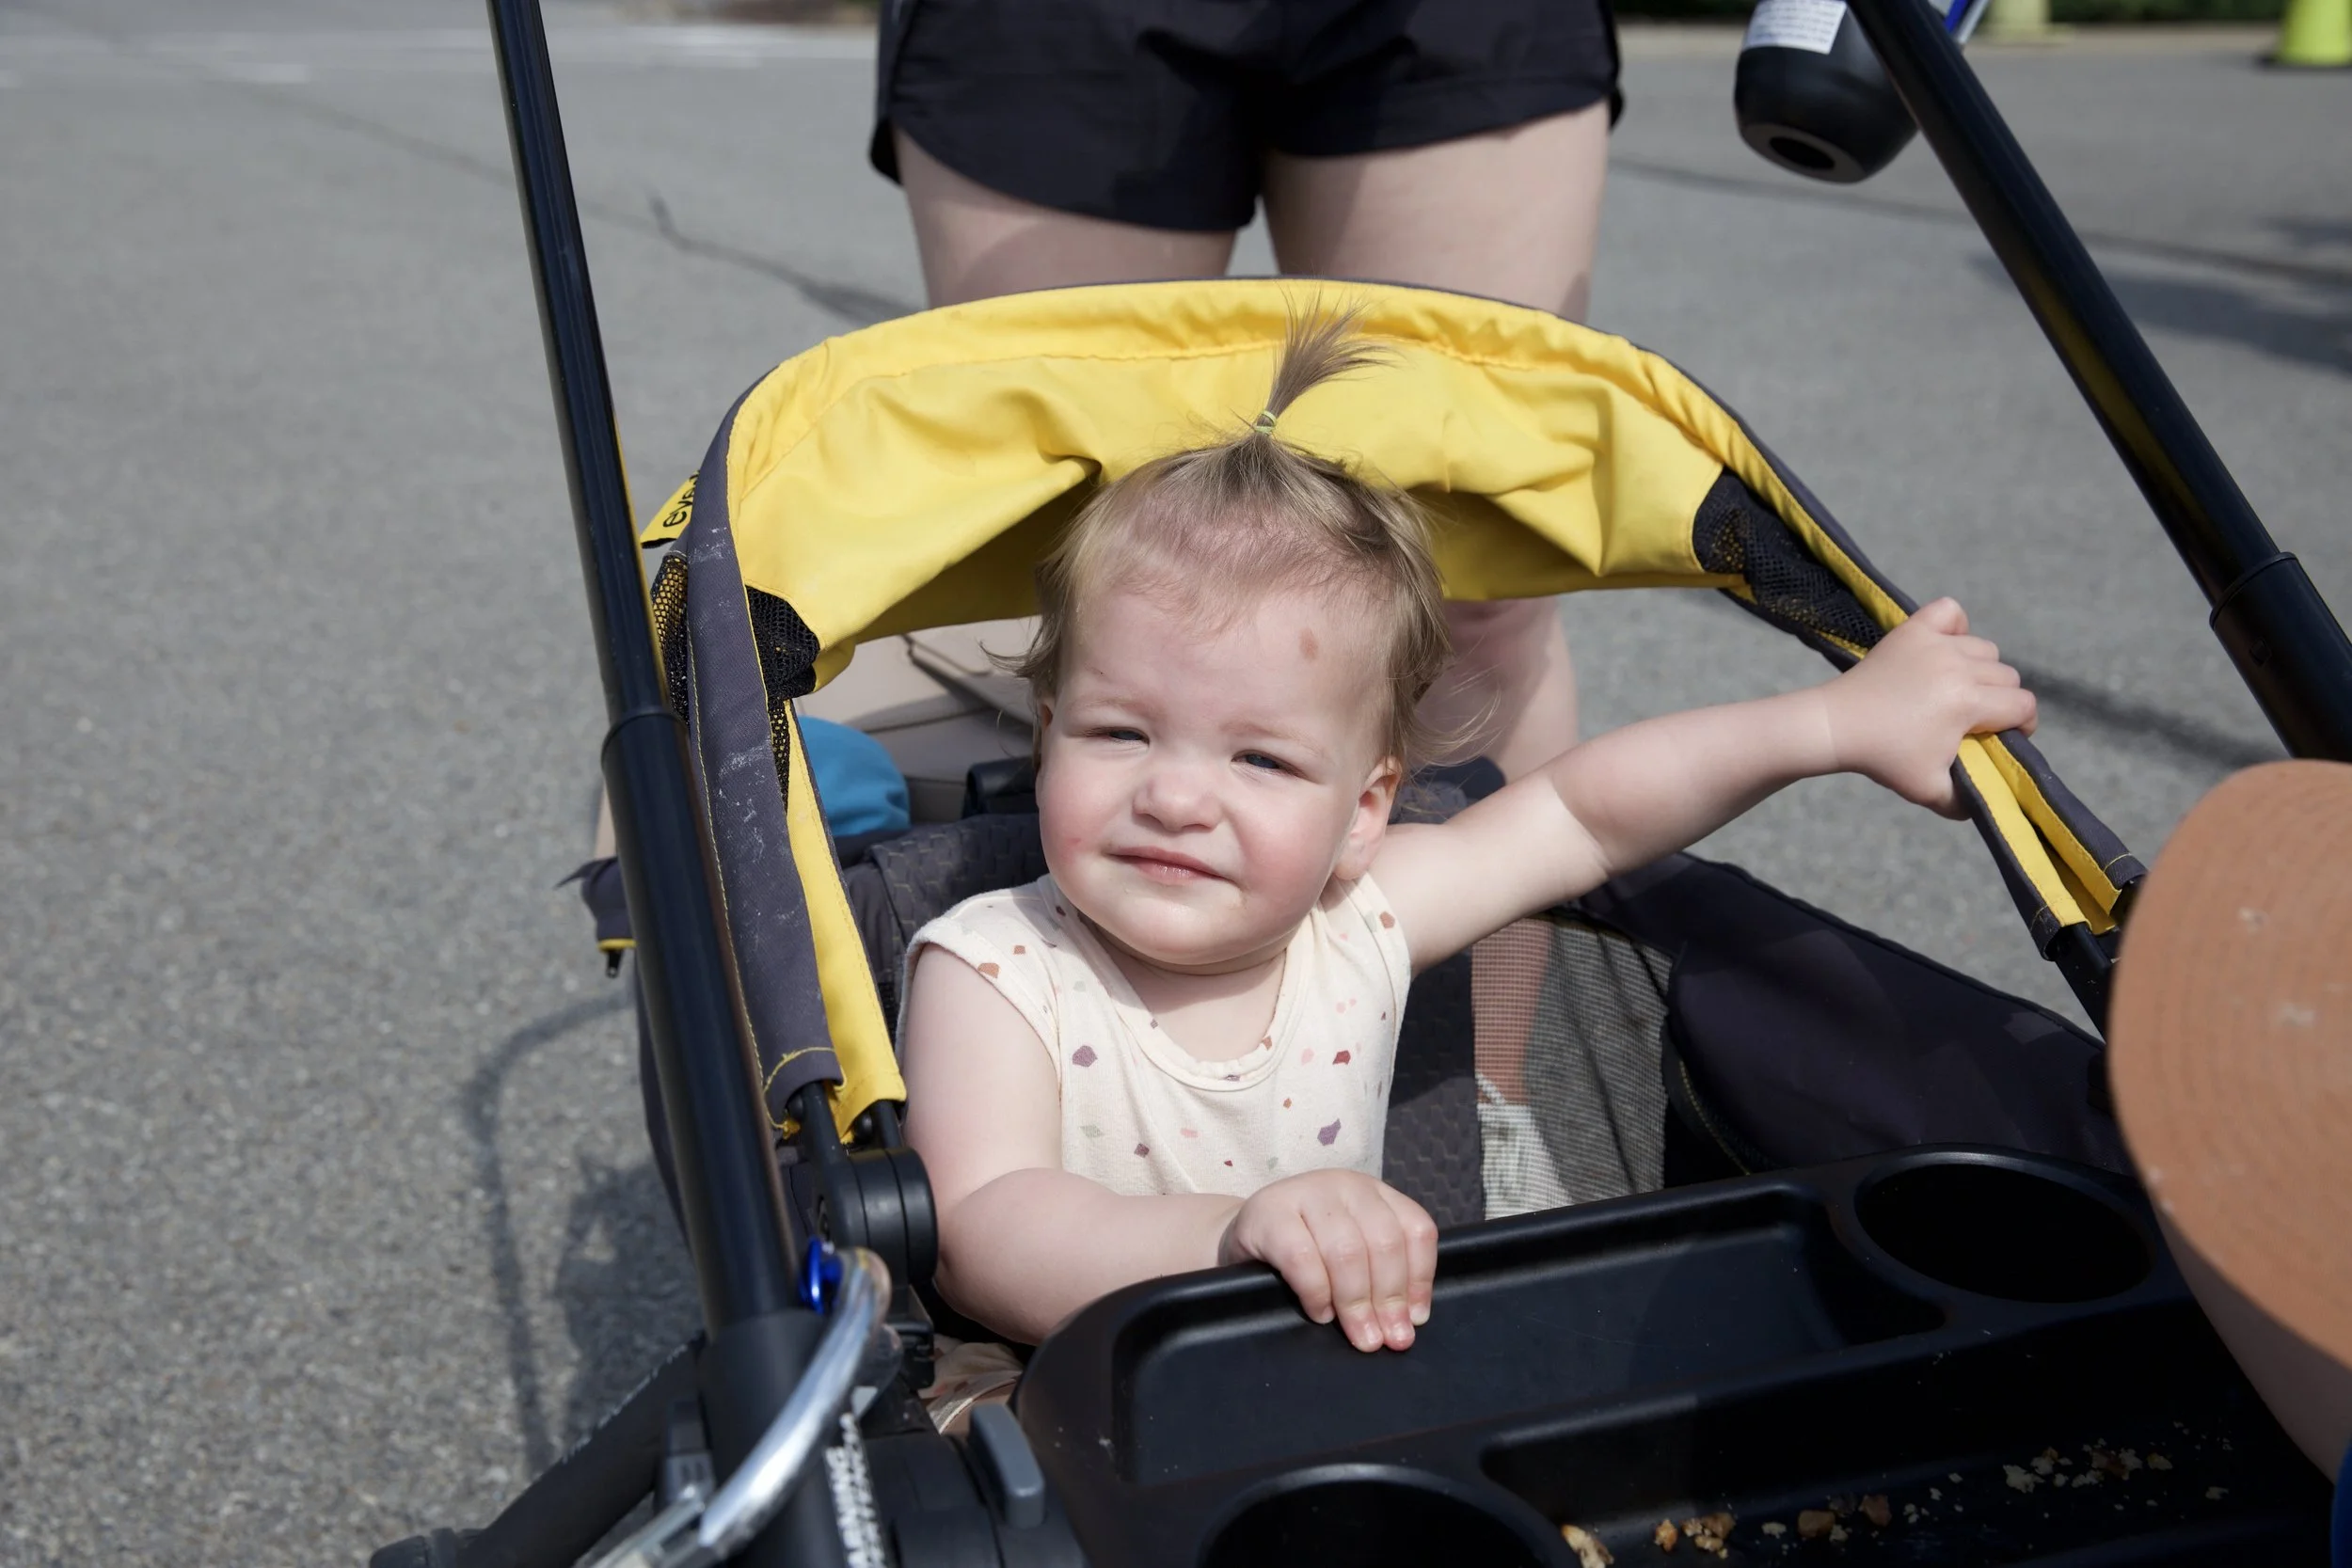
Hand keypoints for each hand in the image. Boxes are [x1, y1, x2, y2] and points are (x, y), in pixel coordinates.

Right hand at [1219, 1170, 1436, 1351]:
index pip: (1415, 1229)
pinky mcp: (1269, 1213)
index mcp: (1374, 1194)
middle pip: (1384, 1242)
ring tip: (1359, 1335)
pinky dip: (1316, 1293)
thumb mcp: (1349, 1252)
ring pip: (1347, 1251)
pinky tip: (1320, 1312)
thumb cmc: (1305, 1250)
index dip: (1420, 1278)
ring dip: (1356, 1303)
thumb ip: (1379, 1275)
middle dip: (1389, 1299)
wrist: (1244, 1236)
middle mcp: (1346, 1185)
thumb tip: (1406, 1322)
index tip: (1414, 1320)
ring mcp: (1306, 1193)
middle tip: (1385, 1339)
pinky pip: (1302, 1259)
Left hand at [1825, 597, 2036, 819]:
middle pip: (2008, 677)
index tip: (2004, 736)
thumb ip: (1968, 801)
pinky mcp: (1912, 631)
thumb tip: (1990, 797)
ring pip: (1985, 649)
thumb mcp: (1931, 791)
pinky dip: (1955, 626)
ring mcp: (1935, 643)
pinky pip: (1949, 612)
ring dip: (1981, 669)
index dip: (2022, 725)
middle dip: (2000, 701)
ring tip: (1958, 690)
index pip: (2023, 706)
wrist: (1836, 727)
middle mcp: (1957, 666)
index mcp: (1967, 701)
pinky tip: (1945, 650)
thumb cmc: (1884, 759)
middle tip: (1974, 718)